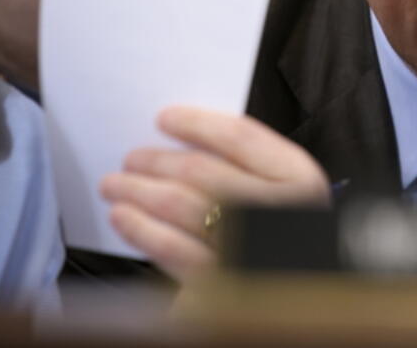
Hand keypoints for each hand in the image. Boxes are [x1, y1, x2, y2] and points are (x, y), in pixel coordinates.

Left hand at [99, 106, 329, 282]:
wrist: (295, 296)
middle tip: (131, 157)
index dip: (197, 123)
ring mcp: (250, 246)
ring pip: (182, 205)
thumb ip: (249, 166)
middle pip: (203, 170)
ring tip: (116, 184)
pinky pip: (172, 249)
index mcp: (300, 179)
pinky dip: (141, 229)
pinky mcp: (222, 283)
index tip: (165, 119)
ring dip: (139, 189)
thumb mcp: (285, 193)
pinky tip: (124, 218)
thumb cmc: (281, 235)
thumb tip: (183, 142)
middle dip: (158, 160)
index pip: (241, 137)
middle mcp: (278, 210)